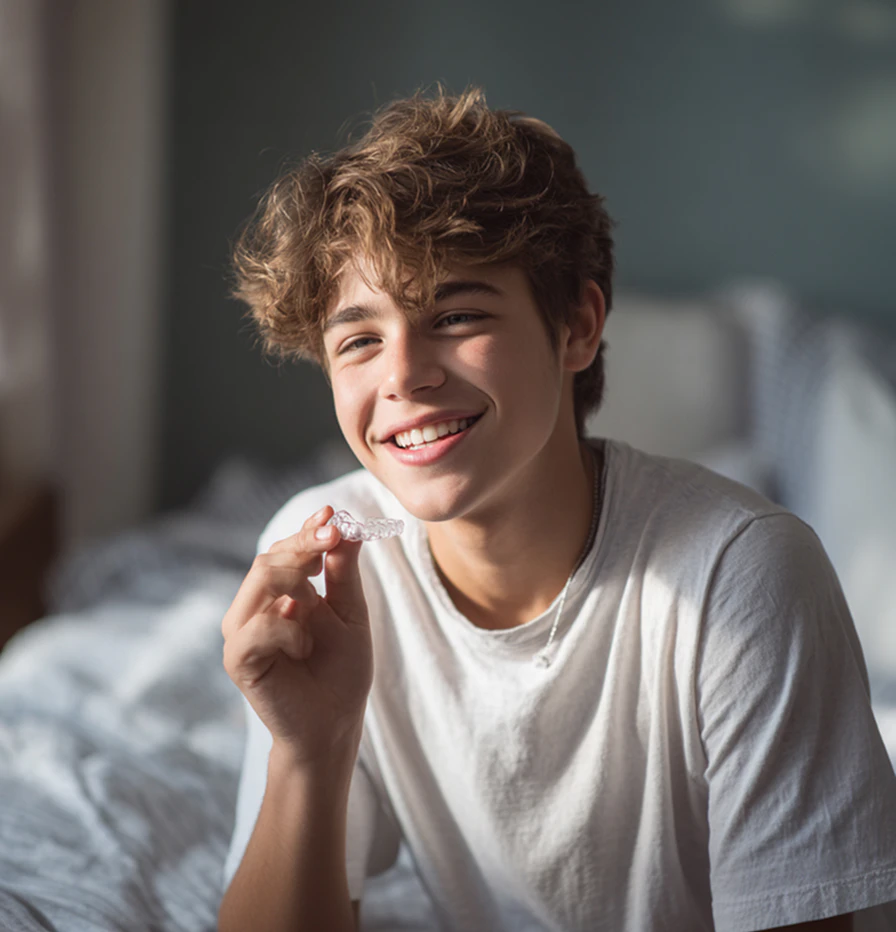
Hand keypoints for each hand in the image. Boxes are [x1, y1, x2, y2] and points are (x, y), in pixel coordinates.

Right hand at [221, 505, 372, 765]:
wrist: (334, 725)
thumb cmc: (341, 671)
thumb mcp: (351, 614)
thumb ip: (344, 573)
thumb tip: (348, 527)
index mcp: (280, 593)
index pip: (286, 550)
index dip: (307, 530)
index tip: (332, 514)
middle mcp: (255, 607)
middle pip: (270, 558)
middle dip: (304, 544)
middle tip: (333, 537)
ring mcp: (243, 632)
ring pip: (261, 580)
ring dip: (297, 581)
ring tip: (318, 607)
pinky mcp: (238, 659)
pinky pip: (258, 627)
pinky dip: (287, 629)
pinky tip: (305, 645)